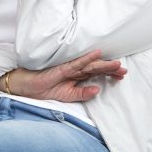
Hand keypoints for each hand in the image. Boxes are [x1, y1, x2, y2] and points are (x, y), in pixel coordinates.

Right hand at [0, 50, 126, 102]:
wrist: (26, 87)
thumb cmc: (45, 89)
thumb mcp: (68, 96)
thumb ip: (83, 94)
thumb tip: (98, 90)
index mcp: (77, 77)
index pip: (96, 73)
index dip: (109, 74)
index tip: (122, 76)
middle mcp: (75, 70)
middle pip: (96, 68)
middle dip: (110, 69)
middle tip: (124, 70)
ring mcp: (69, 68)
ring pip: (90, 65)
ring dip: (103, 64)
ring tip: (117, 64)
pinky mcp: (62, 68)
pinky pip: (77, 63)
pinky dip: (87, 59)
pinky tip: (97, 55)